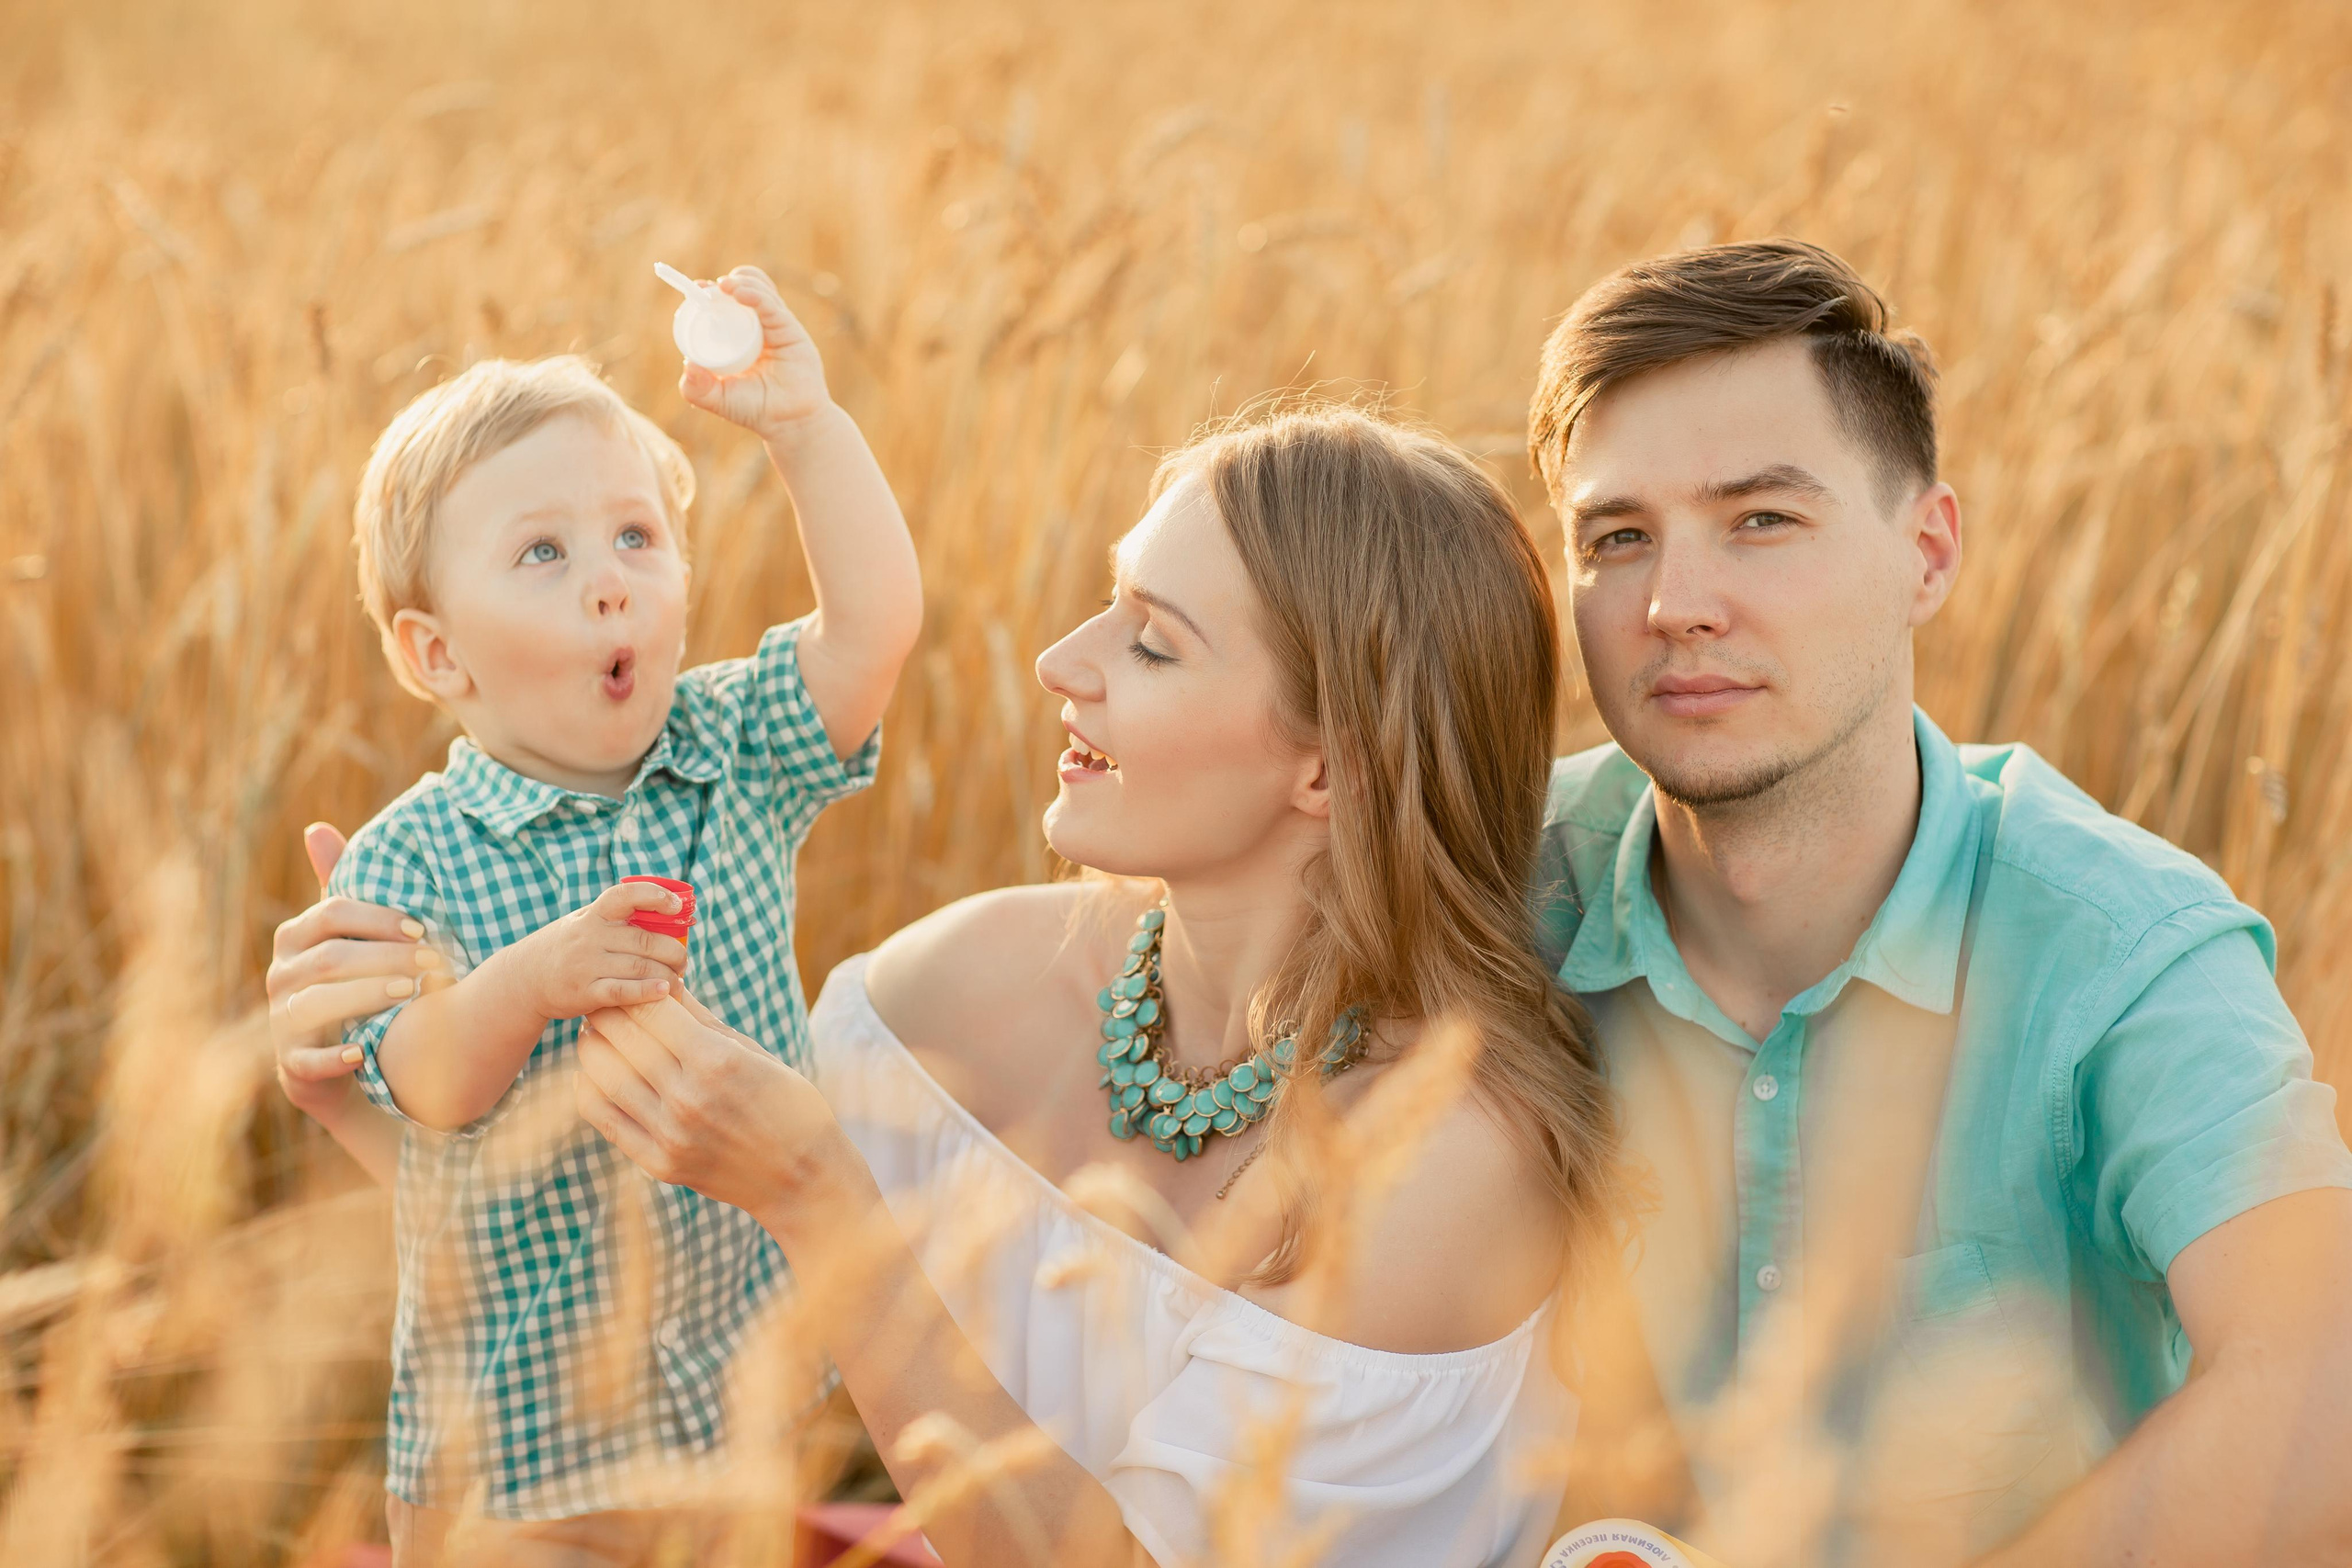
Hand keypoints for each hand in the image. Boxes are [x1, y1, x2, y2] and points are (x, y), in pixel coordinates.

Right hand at [267, 823, 446, 1121]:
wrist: (339, 1059)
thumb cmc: (353, 980)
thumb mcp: (347, 935)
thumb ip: (340, 885)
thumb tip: (316, 828)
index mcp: (295, 937)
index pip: (333, 913)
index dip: (380, 918)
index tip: (426, 929)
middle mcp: (281, 976)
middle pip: (331, 958)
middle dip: (386, 956)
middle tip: (435, 962)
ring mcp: (282, 1021)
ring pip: (318, 1004)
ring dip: (368, 996)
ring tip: (411, 992)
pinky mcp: (291, 1065)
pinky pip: (306, 1060)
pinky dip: (334, 1057)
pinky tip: (363, 1051)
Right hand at [506, 882, 689, 1020]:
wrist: (522, 979)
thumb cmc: (566, 948)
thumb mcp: (583, 923)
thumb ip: (616, 919)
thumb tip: (668, 914)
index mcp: (592, 915)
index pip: (624, 895)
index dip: (654, 896)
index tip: (676, 905)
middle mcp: (589, 937)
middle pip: (644, 939)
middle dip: (674, 951)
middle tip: (683, 961)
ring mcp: (585, 965)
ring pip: (640, 967)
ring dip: (668, 975)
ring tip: (678, 980)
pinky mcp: (584, 993)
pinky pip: (622, 992)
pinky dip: (647, 992)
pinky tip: (664, 992)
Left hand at [574, 990, 851, 1235]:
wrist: (800, 1178)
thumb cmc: (788, 1105)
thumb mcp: (753, 1052)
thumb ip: (703, 1019)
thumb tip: (665, 983)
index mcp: (717, 1061)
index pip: (650, 1010)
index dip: (632, 991)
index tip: (625, 983)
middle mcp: (687, 1097)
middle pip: (620, 1038)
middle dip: (606, 1012)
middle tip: (600, 1001)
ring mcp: (669, 1134)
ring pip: (602, 1075)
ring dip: (592, 1046)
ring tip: (594, 1033)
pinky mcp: (658, 1163)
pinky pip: (603, 1118)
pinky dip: (588, 1088)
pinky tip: (594, 1072)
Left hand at [677, 265, 831, 444]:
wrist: (790, 423)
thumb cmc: (755, 410)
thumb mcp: (718, 400)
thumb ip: (697, 389)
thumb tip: (687, 365)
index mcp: (737, 338)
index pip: (723, 307)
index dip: (709, 295)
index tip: (695, 289)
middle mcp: (756, 328)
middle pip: (742, 291)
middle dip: (724, 284)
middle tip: (707, 288)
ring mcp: (774, 326)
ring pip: (759, 291)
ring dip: (741, 282)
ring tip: (725, 286)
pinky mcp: (790, 329)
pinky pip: (771, 306)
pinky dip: (756, 295)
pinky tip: (740, 293)